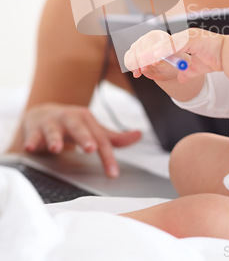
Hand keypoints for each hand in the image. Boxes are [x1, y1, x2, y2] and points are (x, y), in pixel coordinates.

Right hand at [20, 103, 141, 176]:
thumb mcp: (92, 129)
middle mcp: (69, 118)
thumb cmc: (71, 124)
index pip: (100, 138)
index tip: (113, 173)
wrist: (41, 114)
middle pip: (78, 127)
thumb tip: (138, 135)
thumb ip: (113, 137)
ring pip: (53, 130)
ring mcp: (51, 123)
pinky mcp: (34, 129)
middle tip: (90, 148)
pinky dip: (31, 141)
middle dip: (84, 137)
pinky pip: (32, 136)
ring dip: (54, 138)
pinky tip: (30, 148)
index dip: (107, 156)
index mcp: (86, 118)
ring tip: (55, 148)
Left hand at [124, 28, 224, 82]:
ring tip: (138, 64)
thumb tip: (180, 78)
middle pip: (155, 41)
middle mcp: (181, 36)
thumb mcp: (197, 68)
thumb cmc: (217, 59)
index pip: (158, 45)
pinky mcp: (190, 39)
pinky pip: (171, 44)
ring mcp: (185, 36)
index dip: (146, 56)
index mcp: (181, 41)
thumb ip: (187, 72)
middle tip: (134, 69)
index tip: (138, 68)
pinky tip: (152, 58)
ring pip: (160, 43)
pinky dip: (160, 51)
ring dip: (148, 54)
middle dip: (141, 55)